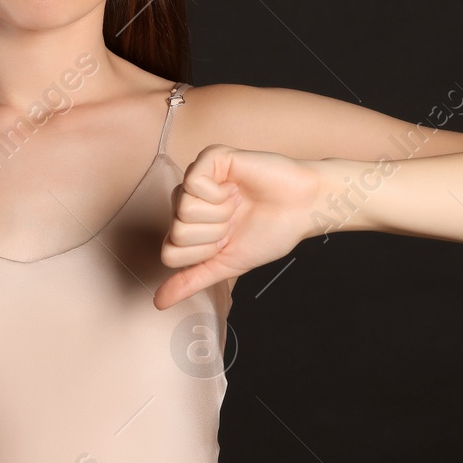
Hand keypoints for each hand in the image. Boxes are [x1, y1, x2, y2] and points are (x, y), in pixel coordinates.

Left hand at [153, 143, 320, 309]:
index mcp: (189, 225)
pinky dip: (220, 193)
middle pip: (177, 232)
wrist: (304, 210)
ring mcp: (197, 178)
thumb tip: (159, 303)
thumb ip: (191, 280)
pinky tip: (235, 187)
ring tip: (238, 203)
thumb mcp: (226, 264)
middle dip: (214, 235)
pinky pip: (193, 183)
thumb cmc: (270, 232)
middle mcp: (187, 200)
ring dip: (220, 214)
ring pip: (183, 210)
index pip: (171, 253)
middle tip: (235, 220)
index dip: (204, 254)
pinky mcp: (210, 158)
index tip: (227, 242)